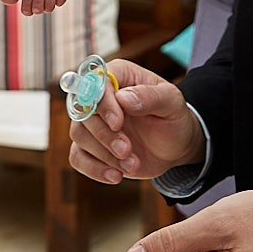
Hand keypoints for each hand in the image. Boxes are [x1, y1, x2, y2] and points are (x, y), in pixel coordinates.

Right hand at [65, 59, 203, 184]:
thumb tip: (124, 98)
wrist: (175, 146)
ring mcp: (94, 123)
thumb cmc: (173, 117)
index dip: (102, 104)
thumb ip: (151, 97)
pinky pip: (77, 157)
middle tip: (127, 150)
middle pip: (83, 111)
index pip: (96, 83)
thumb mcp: (172, 103)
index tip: (118, 124)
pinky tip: (116, 176)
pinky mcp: (91, 147)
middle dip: (104, 135)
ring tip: (132, 164)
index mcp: (119, 76)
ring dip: (103, 154)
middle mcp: (100, 97)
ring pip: (78, 135)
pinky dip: (94, 169)